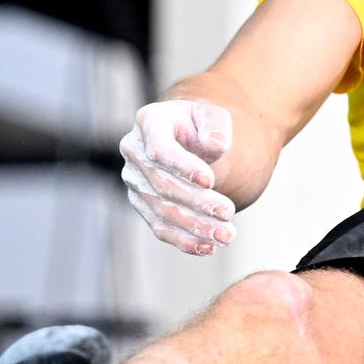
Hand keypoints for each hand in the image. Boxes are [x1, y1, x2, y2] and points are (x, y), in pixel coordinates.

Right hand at [119, 99, 236, 255]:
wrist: (187, 137)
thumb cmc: (200, 125)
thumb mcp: (213, 116)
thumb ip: (215, 126)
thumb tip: (215, 145)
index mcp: (150, 122)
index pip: (160, 149)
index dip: (182, 166)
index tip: (210, 181)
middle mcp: (135, 152)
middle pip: (162, 185)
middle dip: (197, 202)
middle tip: (228, 213)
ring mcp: (136, 181)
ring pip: (162, 211)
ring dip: (195, 227)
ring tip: (226, 235)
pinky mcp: (143, 204)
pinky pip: (160, 227)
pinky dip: (184, 240)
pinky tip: (208, 247)